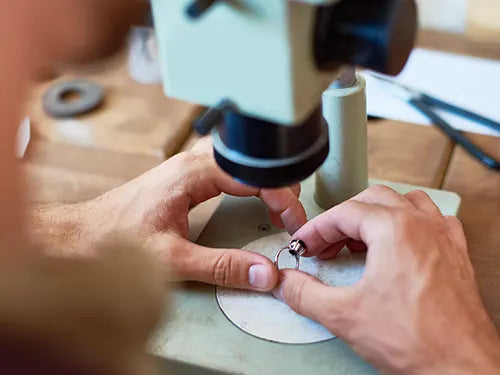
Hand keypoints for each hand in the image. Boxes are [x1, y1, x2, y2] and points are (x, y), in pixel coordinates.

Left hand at [54, 139, 306, 291]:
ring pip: (239, 161)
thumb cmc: (115, 239)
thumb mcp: (173, 259)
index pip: (255, 177)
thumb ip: (222, 267)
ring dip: (262, 180)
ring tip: (278, 205)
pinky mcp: (184, 174)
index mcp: (193, 174)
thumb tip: (263, 272)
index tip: (294, 223)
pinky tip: (249, 193)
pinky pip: (226, 166)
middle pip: (251, 163)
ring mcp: (187, 165)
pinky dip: (246, 179)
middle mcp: (191, 162)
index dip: (283, 200)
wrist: (82, 233)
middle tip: (290, 217)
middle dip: (278, 186)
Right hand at [273, 185, 499, 373]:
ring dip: (377, 214)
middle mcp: (422, 226)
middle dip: (342, 219)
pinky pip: (435, 220)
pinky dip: (412, 223)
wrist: (463, 369)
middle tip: (325, 243)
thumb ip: (305, 294)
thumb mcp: (344, 316)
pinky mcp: (456, 255)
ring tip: (359, 237)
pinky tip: (401, 242)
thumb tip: (288, 283)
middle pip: (372, 200)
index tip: (304, 244)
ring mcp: (443, 237)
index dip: (316, 229)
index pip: (343, 213)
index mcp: (394, 230)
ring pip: (406, 201)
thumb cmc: (419, 342)